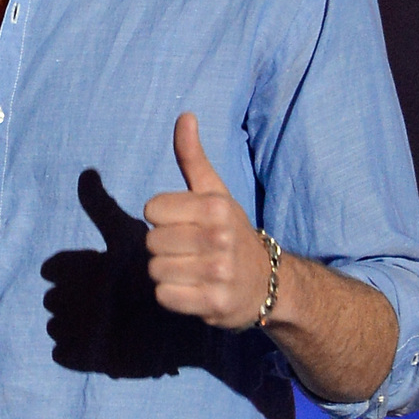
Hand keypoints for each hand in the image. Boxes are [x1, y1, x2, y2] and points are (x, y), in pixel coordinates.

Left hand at [143, 114, 273, 329]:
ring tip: (193, 270)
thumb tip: (184, 116)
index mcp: (216, 206)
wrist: (268, 282)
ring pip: (155, 270)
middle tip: (190, 250)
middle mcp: (220, 238)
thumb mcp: (214, 192)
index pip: (152, 210)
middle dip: (164, 247)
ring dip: (167, 272)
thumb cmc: (230, 232)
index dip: (162, 218)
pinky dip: (173, 295)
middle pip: (151, 242)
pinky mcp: (214, 303)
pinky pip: (164, 296)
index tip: (184, 223)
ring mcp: (219, 272)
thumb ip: (192, 157)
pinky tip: (194, 290)